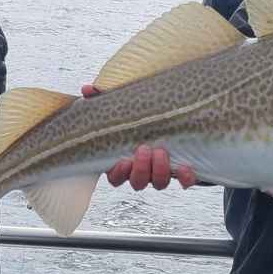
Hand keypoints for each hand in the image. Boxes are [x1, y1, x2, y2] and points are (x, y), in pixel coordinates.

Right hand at [81, 84, 196, 190]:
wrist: (175, 115)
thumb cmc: (140, 116)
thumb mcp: (120, 107)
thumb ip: (102, 99)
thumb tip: (87, 89)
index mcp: (125, 160)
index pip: (116, 178)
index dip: (118, 173)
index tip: (123, 160)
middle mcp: (143, 170)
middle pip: (138, 183)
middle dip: (141, 169)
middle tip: (144, 148)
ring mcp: (163, 172)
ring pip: (159, 184)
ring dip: (159, 171)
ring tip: (161, 151)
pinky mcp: (183, 170)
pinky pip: (185, 181)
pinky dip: (185, 178)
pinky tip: (185, 166)